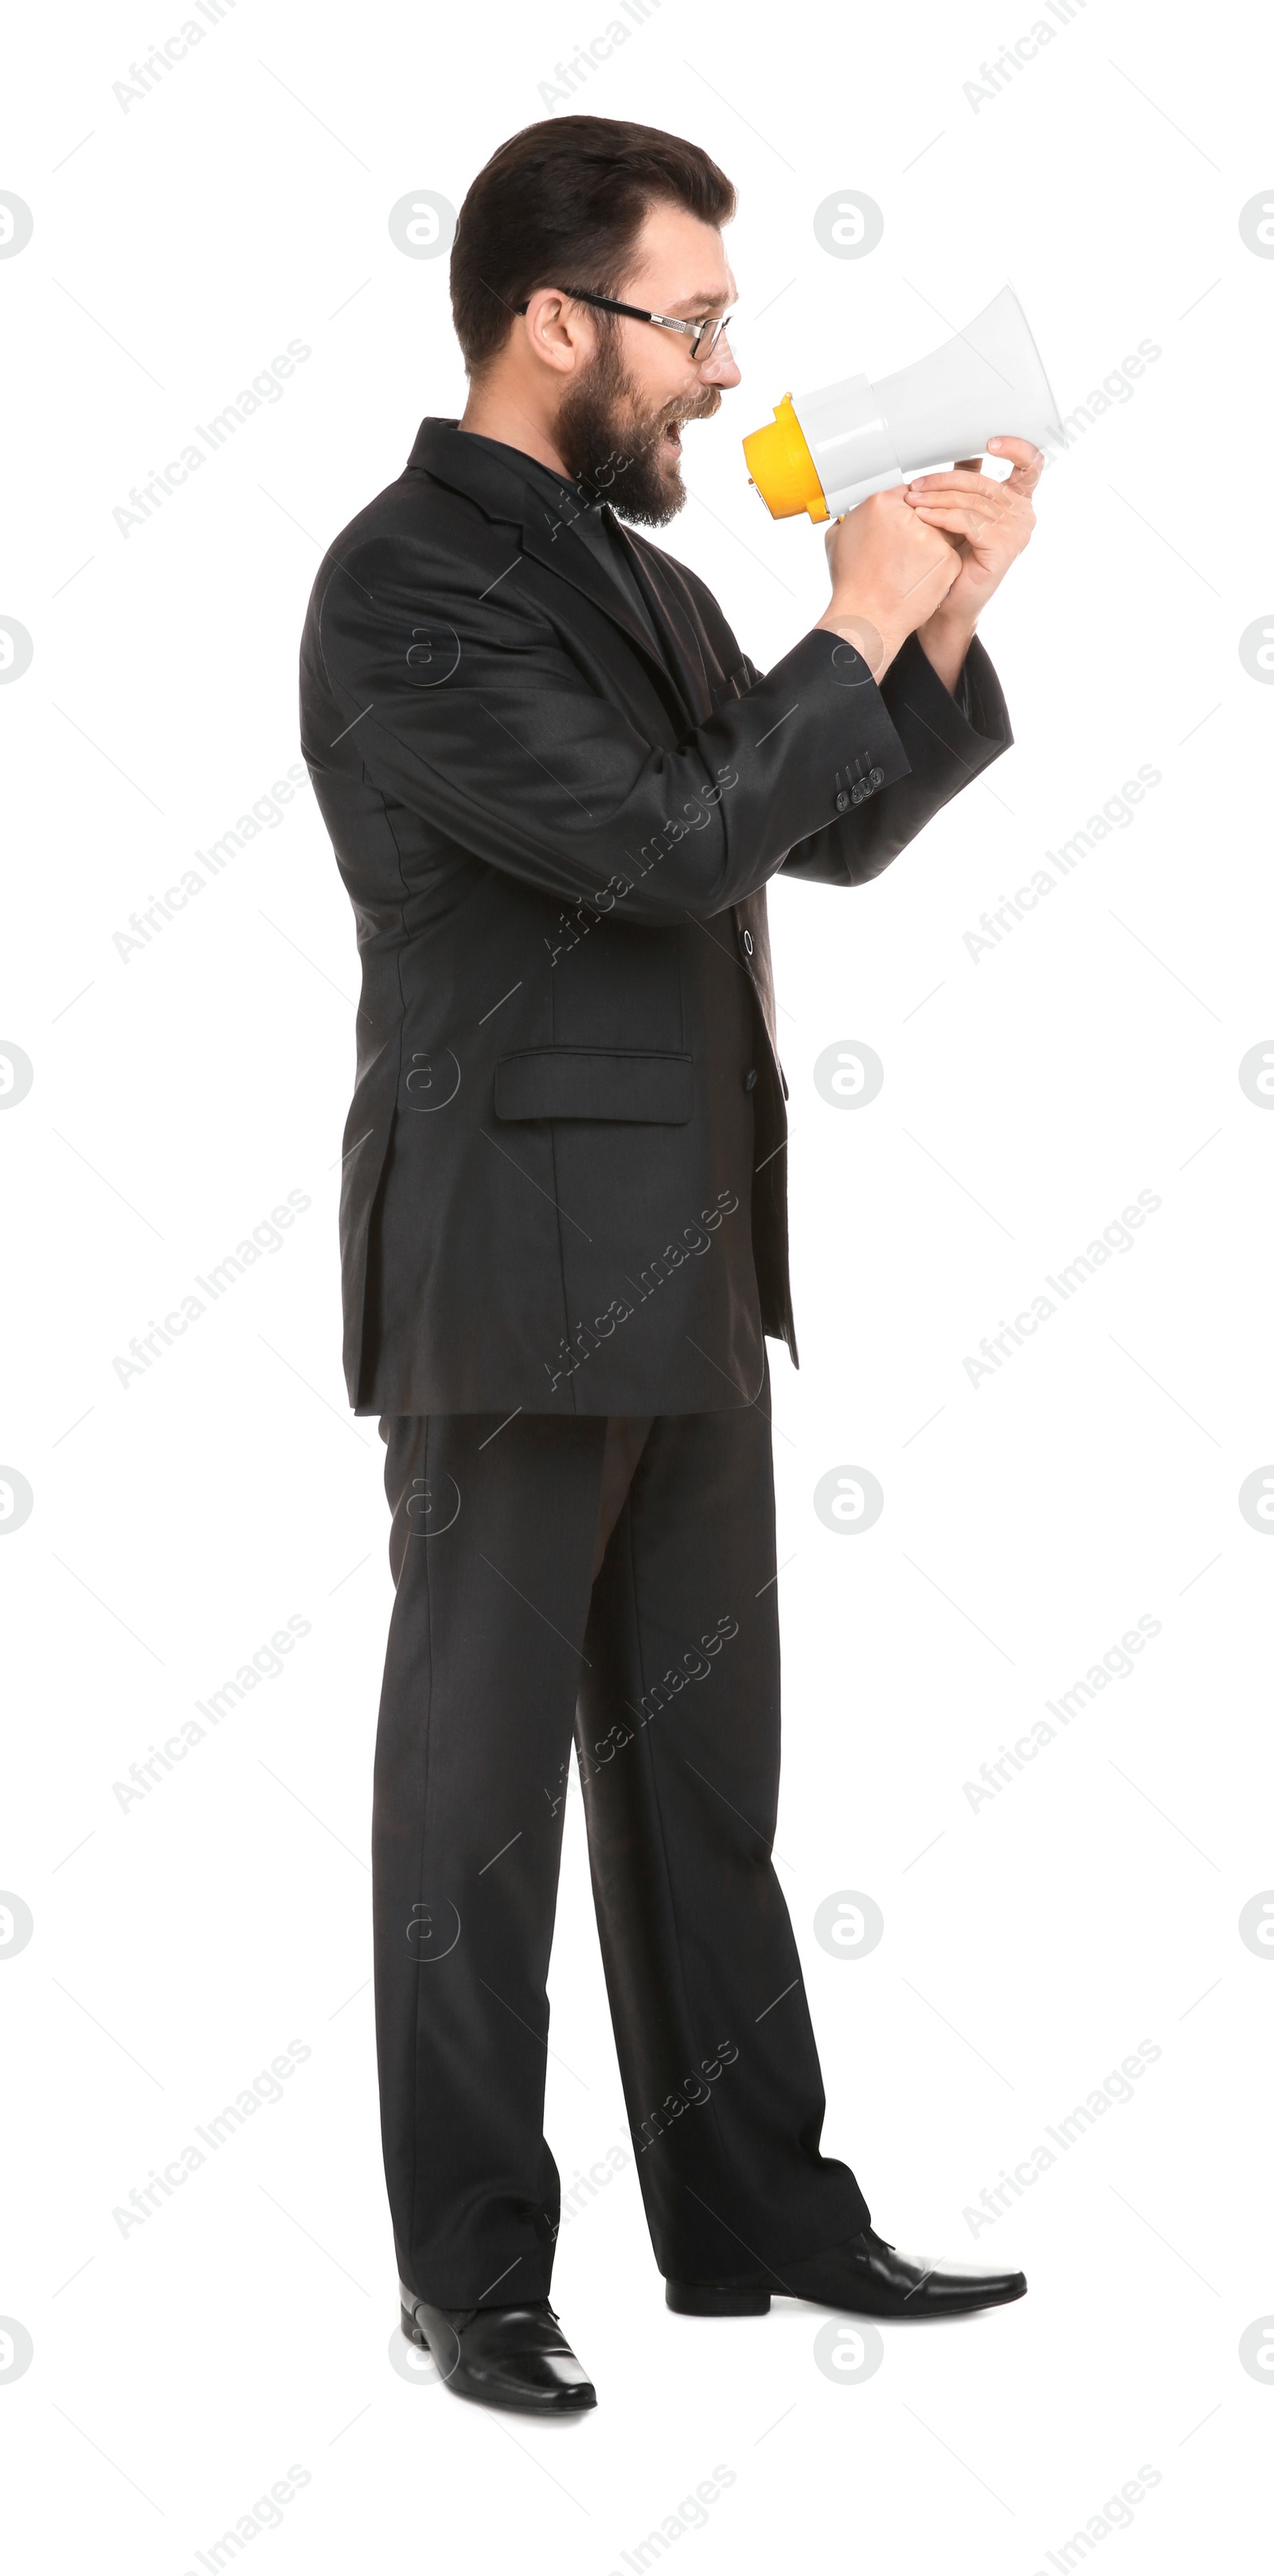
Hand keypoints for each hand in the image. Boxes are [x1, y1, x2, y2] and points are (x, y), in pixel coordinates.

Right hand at [816, 484, 960, 673]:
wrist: (867, 618)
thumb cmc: (851, 585)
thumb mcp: (838, 540)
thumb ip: (852, 518)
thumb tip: (855, 513)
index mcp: (880, 504)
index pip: (907, 494)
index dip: (905, 511)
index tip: (903, 522)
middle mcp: (908, 516)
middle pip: (926, 510)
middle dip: (920, 527)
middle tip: (905, 550)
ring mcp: (931, 538)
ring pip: (940, 532)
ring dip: (931, 546)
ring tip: (908, 567)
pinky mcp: (947, 559)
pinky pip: (949, 555)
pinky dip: (939, 567)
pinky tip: (918, 579)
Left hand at [902, 435, 1040, 626]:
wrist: (949, 604)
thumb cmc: (955, 560)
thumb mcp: (964, 514)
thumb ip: (969, 485)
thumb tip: (964, 454)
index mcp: (1019, 500)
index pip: (1031, 464)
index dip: (1015, 447)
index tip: (989, 442)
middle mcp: (1024, 513)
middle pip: (983, 482)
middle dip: (944, 481)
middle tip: (916, 486)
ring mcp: (1017, 531)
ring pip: (972, 501)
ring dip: (936, 499)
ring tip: (911, 502)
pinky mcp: (1004, 546)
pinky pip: (968, 521)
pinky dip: (941, 517)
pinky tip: (923, 518)